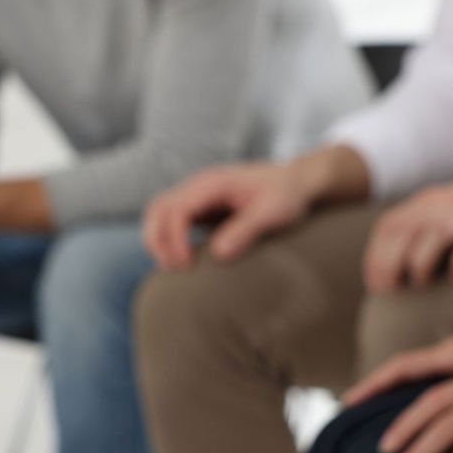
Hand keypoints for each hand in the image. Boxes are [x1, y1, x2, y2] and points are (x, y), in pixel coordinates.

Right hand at [142, 162, 311, 268]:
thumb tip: (219, 253)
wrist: (294, 182)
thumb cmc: (286, 196)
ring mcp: (197, 194)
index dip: (175, 238)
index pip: (178, 209)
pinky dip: (167, 238)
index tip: (187, 264)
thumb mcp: (273, 213)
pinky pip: (170, 219)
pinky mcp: (200, 206)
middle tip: (176, 270)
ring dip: (158, 240)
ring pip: (158, 212)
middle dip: (159, 241)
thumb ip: (246, 230)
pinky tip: (181, 259)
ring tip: (173, 267)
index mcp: (214, 183)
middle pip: (158, 208)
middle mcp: (199, 185)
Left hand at [363, 181, 452, 293]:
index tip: (376, 287)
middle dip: (390, 264)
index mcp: (429, 202)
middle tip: (390, 294)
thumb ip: (421, 234)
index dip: (376, 257)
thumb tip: (389, 274)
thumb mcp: (449, 216)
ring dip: (421, 264)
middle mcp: (447, 203)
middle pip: (405, 230)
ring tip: (421, 286)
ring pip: (435, 234)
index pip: (389, 226)